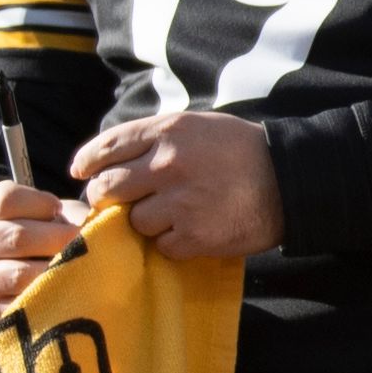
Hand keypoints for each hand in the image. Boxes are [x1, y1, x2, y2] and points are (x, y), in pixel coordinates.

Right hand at [0, 179, 81, 316]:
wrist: (27, 271)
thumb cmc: (45, 231)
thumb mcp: (49, 212)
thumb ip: (65, 211)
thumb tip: (92, 221)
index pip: (6, 200)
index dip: (40, 203)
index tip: (59, 210)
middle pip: (16, 237)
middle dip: (58, 238)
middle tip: (85, 241)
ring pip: (19, 274)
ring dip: (55, 271)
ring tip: (78, 266)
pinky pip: (24, 304)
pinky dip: (49, 298)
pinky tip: (67, 290)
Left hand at [66, 110, 282, 261]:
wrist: (291, 180)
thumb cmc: (242, 150)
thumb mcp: (197, 126)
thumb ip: (155, 139)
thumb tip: (111, 159)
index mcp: (167, 132)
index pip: (107, 147)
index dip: (87, 162)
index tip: (80, 172)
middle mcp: (168, 165)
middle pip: (108, 188)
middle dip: (105, 198)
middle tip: (116, 203)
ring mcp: (180, 203)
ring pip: (134, 221)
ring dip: (145, 222)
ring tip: (170, 215)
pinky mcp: (195, 236)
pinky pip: (163, 246)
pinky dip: (172, 243)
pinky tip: (192, 231)